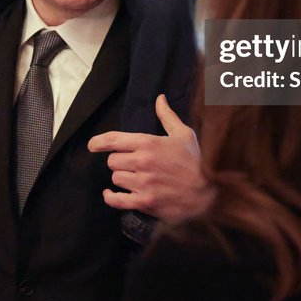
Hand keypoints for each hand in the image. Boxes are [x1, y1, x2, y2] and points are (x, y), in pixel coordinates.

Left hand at [87, 95, 213, 222]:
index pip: (114, 140)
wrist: (208, 194)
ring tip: (133, 178)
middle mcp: (142, 162)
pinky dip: (111, 197)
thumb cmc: (196, 162)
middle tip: (130, 164)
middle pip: (113, 161)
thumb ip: (167, 116)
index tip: (92, 145)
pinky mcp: (144, 202)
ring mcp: (142, 183)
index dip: (99, 142)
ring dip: (121, 178)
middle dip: (119, 162)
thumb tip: (160, 98)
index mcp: (149, 143)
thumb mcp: (184, 135)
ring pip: (115, 179)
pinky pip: (116, 200)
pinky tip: (111, 194)